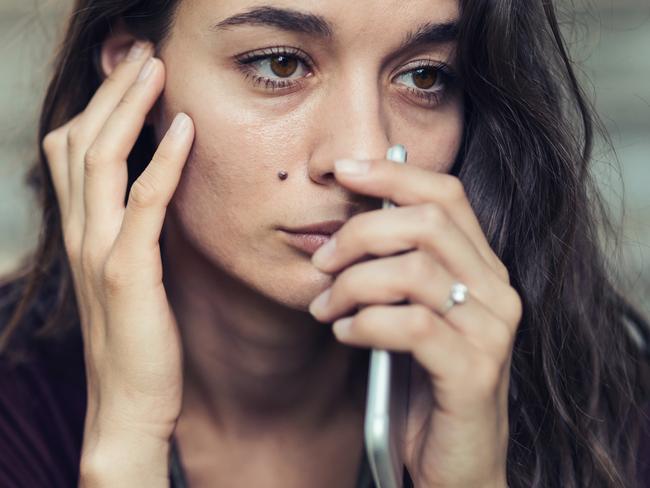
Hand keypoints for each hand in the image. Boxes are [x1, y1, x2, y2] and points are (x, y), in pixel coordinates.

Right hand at [41, 40, 192, 473]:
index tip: (128, 72)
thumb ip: (135, 226)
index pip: (76, 149)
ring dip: (128, 108)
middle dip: (110, 91)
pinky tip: (184, 129)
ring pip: (102, 160)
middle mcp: (82, 233)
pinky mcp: (127, 274)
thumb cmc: (138, 334)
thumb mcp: (130, 270)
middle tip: (140, 52)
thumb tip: (160, 184)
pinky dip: (163, 162)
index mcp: (83, 230)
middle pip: (82, 140)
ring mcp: (99, 251)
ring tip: (154, 67)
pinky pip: (143, 204)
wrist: (130, 400)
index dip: (98, 104)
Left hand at [308, 158, 520, 486]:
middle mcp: (496, 290)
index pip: (446, 195)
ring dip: (352, 284)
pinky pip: (411, 326)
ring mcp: (490, 330)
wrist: (456, 461)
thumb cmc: (423, 382)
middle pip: (426, 224)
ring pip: (414, 272)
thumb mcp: (409, 313)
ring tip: (325, 308)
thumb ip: (394, 269)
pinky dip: (365, 323)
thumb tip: (348, 220)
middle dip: (359, 234)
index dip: (393, 175)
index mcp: (481, 268)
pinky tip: (344, 333)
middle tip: (322, 263)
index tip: (343, 171)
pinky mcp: (474, 372)